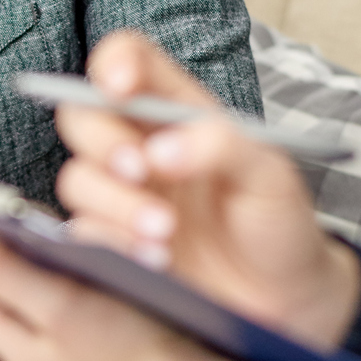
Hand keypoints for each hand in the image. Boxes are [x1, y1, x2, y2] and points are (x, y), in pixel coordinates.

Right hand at [57, 30, 360, 352]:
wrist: (283, 299)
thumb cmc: (277, 223)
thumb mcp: (270, 175)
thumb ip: (224, 146)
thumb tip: (160, 151)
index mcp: (177, 111)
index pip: (130, 61)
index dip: (114, 62)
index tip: (119, 88)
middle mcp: (140, 147)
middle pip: (82, 116)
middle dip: (105, 142)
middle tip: (140, 171)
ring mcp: (122, 196)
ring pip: (77, 179)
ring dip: (115, 203)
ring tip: (165, 234)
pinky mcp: (113, 243)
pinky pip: (82, 234)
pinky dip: (113, 244)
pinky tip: (155, 261)